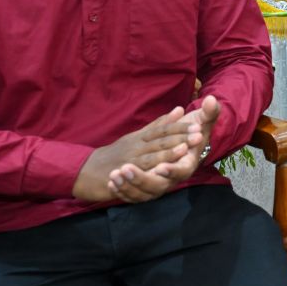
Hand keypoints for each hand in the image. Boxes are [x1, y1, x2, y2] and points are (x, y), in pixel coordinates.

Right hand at [72, 106, 192, 201]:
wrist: (87, 169)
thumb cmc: (117, 152)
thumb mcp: (137, 136)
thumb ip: (159, 124)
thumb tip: (180, 109)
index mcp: (142, 136)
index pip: (163, 129)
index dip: (181, 127)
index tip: (198, 123)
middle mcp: (137, 146)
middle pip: (160, 141)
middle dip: (180, 138)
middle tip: (199, 134)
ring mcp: (130, 161)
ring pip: (151, 157)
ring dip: (167, 154)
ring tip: (184, 149)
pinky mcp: (123, 176)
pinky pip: (137, 174)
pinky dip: (148, 172)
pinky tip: (160, 172)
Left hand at [107, 96, 221, 203]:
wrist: (186, 142)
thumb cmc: (194, 130)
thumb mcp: (203, 120)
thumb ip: (209, 112)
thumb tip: (211, 100)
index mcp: (187, 163)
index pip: (182, 171)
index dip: (172, 170)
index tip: (160, 167)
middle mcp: (173, 177)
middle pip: (159, 185)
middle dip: (141, 178)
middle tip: (125, 168)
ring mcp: (160, 184)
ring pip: (144, 193)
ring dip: (129, 185)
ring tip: (115, 174)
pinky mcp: (147, 187)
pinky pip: (134, 195)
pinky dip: (123, 191)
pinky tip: (112, 183)